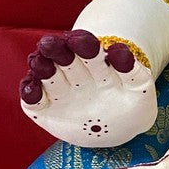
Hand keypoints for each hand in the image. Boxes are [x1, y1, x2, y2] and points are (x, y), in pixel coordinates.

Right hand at [20, 31, 156, 148]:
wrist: (120, 128)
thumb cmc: (132, 105)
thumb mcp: (139, 90)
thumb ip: (134, 73)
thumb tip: (119, 53)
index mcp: (98, 66)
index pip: (89, 52)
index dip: (84, 45)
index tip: (81, 40)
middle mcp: (77, 76)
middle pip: (65, 59)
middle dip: (58, 50)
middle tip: (50, 43)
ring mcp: (61, 93)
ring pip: (49, 76)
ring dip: (42, 68)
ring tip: (38, 61)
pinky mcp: (45, 109)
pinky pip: (34, 101)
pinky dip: (30, 93)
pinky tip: (30, 88)